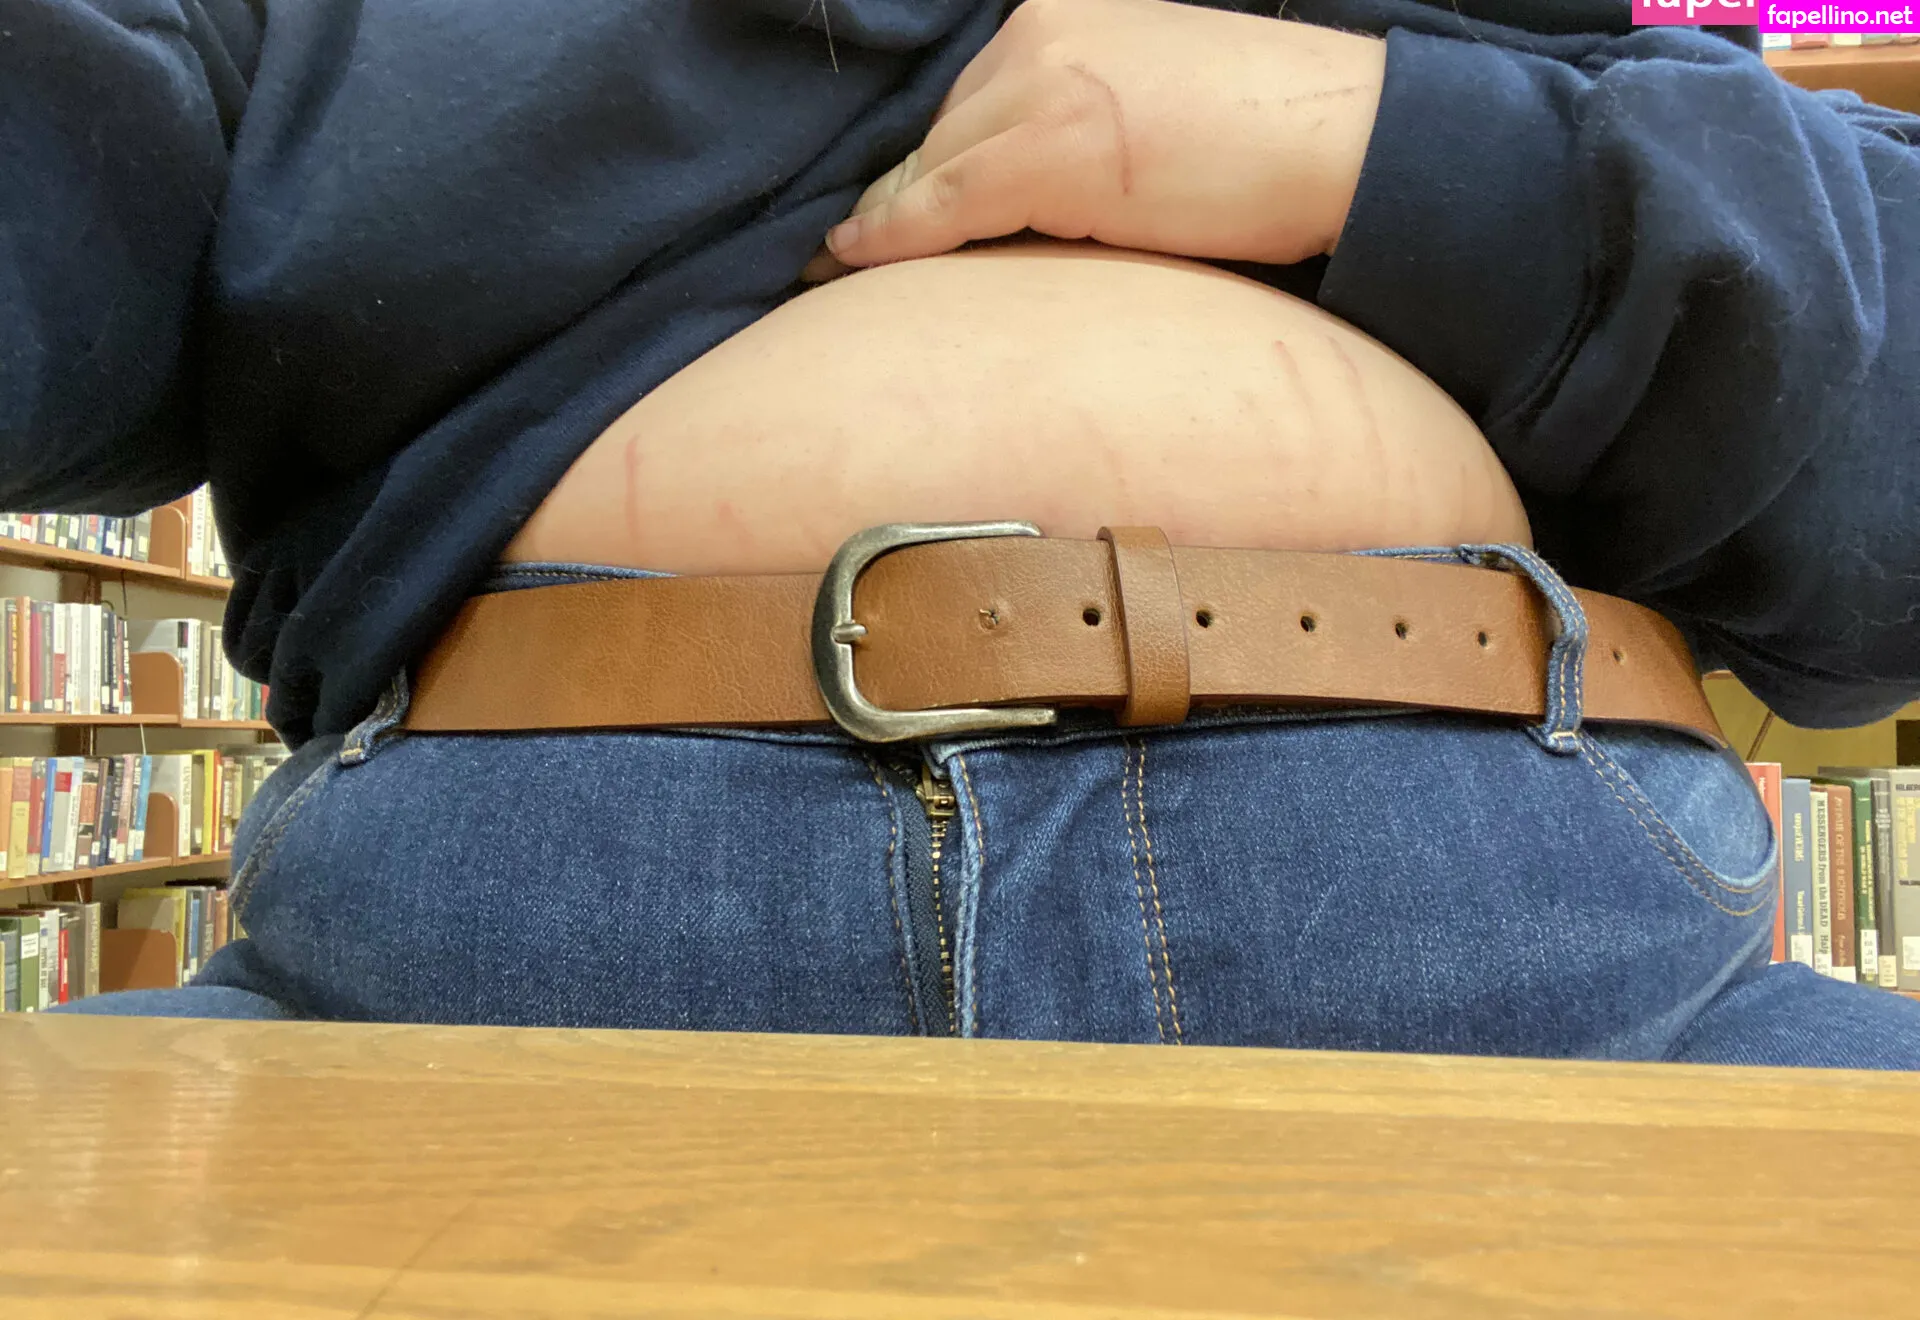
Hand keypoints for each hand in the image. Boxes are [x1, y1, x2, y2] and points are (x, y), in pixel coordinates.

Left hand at [819, 0, 1385, 272]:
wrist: (1351, 139)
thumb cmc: (1273, 142)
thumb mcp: (1155, 115)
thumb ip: (1084, 131)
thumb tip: (1033, 196)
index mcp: (1066, 22)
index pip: (968, 109)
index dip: (917, 173)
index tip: (868, 218)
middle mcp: (1040, 37)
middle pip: (939, 136)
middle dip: (899, 199)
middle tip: (842, 258)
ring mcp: (1042, 85)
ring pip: (931, 167)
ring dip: (888, 223)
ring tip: (837, 271)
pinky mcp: (1049, 144)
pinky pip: (941, 202)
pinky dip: (889, 236)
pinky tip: (848, 263)